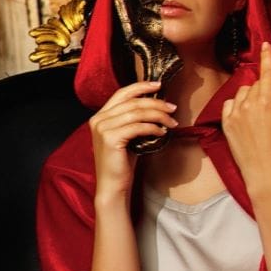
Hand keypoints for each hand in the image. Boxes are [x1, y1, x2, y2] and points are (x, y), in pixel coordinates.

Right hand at [87, 80, 175, 201]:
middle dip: (155, 102)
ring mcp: (102, 129)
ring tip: (171, 122)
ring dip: (158, 115)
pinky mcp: (110, 139)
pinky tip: (162, 132)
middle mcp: (98, 120)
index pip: (121, 93)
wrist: (113, 185)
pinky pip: (138, 127)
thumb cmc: (121, 162)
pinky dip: (153, 127)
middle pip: (132, 102)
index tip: (159, 85)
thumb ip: (132, 119)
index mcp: (100, 116)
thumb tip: (155, 104)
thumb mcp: (126, 136)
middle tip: (172, 108)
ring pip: (137, 113)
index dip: (141, 86)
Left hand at [220, 43, 270, 191]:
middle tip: (270, 105)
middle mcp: (250, 102)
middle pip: (254, 84)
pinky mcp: (225, 122)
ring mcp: (235, 112)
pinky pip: (229, 104)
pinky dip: (236, 105)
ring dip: (249, 96)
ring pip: (241, 92)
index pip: (267, 71)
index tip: (265, 45)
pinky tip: (244, 117)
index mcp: (268, 99)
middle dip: (262, 88)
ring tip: (257, 114)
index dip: (266, 56)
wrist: (265, 170)